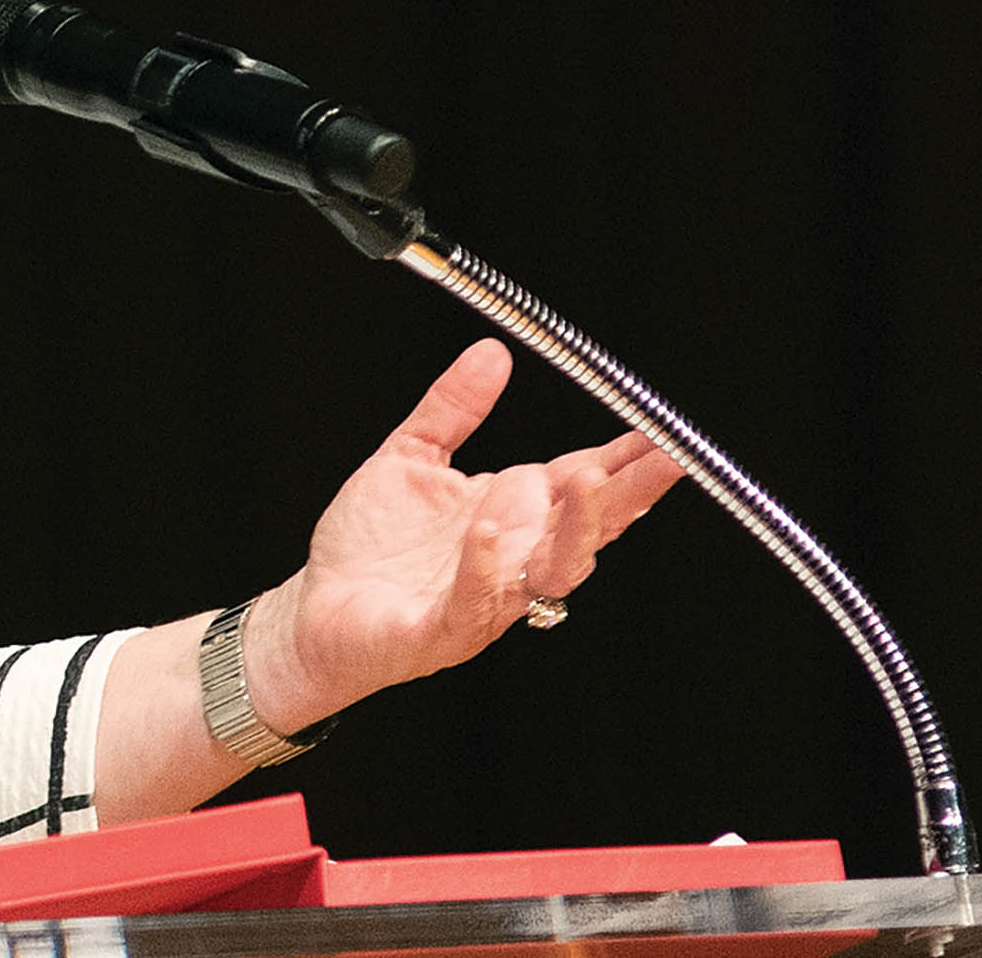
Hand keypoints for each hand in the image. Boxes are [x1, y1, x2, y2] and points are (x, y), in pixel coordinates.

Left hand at [245, 339, 684, 733]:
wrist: (316, 612)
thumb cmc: (369, 546)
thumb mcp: (411, 457)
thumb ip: (452, 409)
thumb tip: (492, 352)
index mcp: (511, 515)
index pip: (583, 485)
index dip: (626, 461)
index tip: (665, 433)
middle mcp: (512, 558)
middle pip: (587, 528)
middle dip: (627, 493)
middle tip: (665, 458)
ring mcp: (483, 597)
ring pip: (550, 571)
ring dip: (572, 528)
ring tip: (585, 479)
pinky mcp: (439, 630)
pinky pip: (473, 602)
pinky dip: (484, 570)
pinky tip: (487, 534)